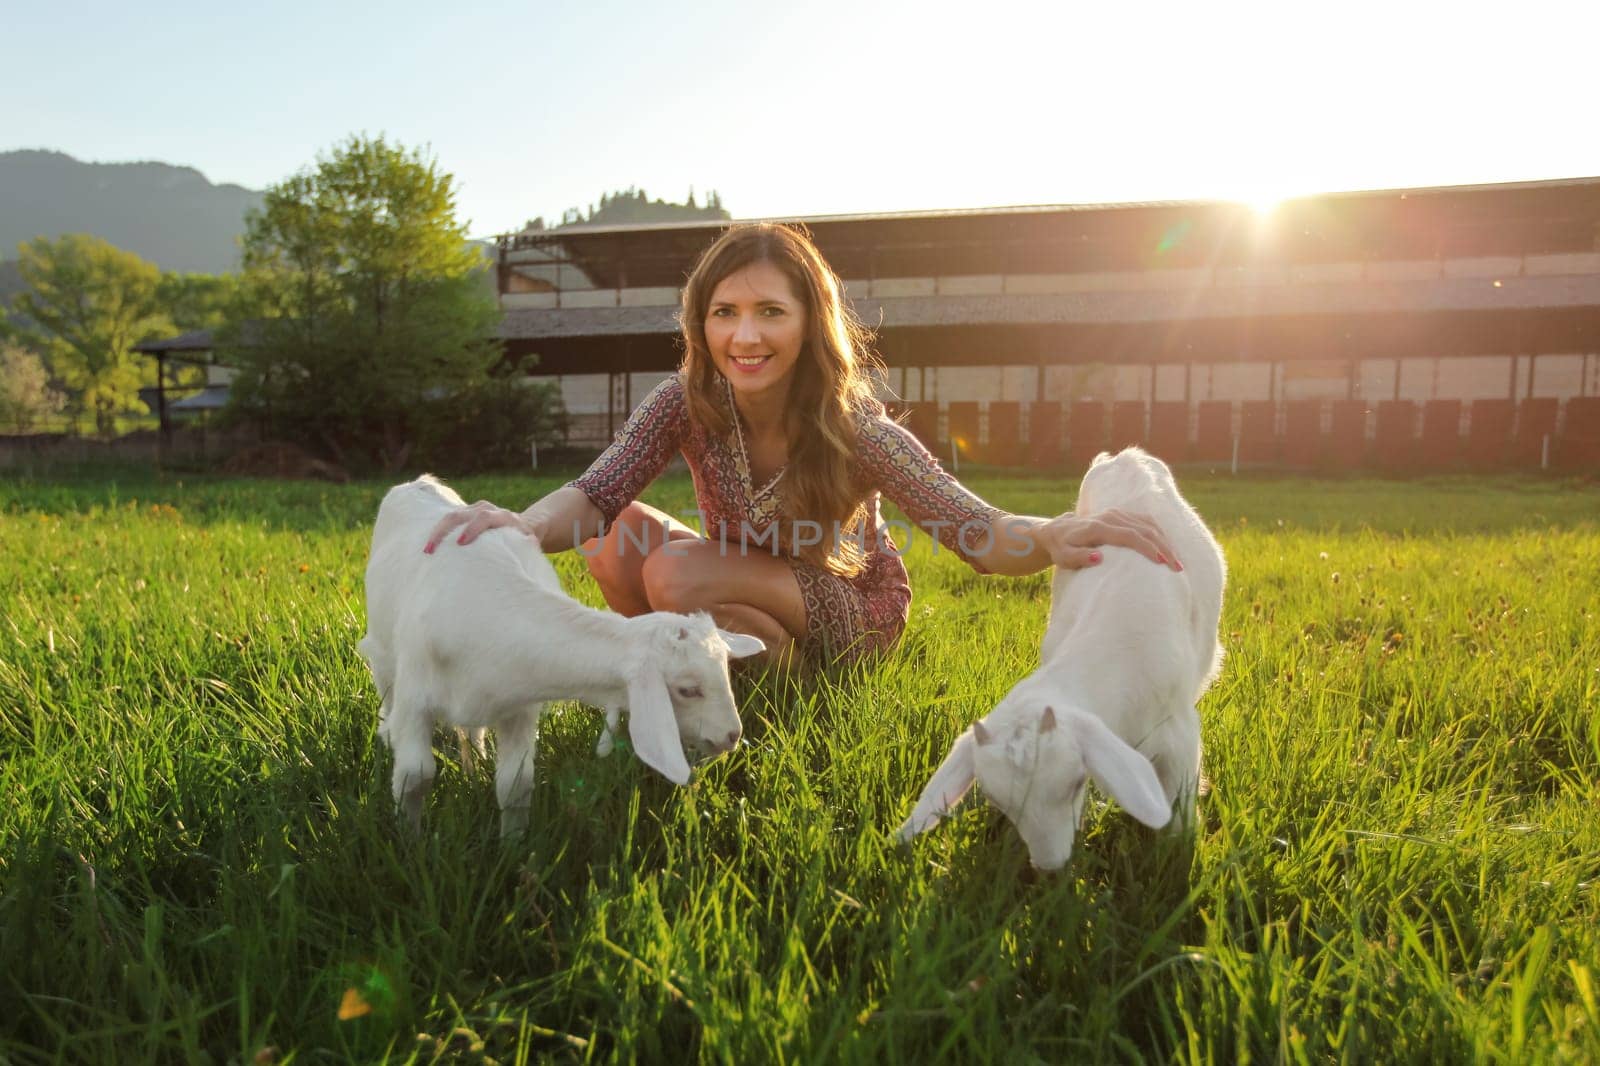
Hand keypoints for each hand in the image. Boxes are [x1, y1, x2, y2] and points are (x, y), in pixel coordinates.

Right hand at [422, 501, 537, 553]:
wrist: (523, 525)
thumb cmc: (525, 539)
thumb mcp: (530, 542)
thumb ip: (529, 545)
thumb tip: (530, 551)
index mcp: (502, 516)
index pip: (484, 518)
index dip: (472, 528)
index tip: (460, 543)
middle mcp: (486, 509)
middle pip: (460, 514)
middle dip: (444, 530)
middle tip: (431, 549)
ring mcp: (473, 510)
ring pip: (450, 516)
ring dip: (436, 532)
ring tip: (427, 551)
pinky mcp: (465, 515)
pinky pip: (448, 521)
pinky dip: (438, 532)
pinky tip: (428, 546)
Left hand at [1034, 509, 1182, 570]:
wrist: (1057, 530)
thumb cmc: (1061, 548)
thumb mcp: (1064, 557)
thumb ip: (1079, 558)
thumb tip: (1098, 558)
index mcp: (1098, 527)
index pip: (1130, 536)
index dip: (1148, 548)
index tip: (1162, 562)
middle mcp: (1110, 516)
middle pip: (1144, 529)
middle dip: (1164, 548)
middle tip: (1177, 567)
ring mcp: (1117, 513)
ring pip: (1148, 524)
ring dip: (1165, 541)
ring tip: (1177, 561)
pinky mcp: (1122, 514)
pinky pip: (1146, 521)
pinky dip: (1160, 533)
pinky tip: (1168, 548)